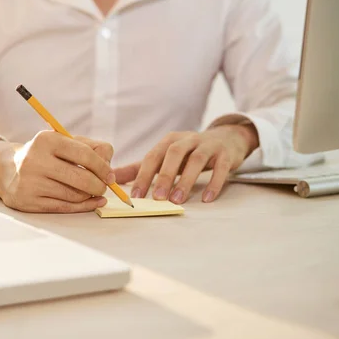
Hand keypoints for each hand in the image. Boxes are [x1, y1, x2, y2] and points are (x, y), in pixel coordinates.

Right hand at [0, 132, 114, 212]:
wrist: (8, 171)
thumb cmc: (45, 155)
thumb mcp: (64, 142)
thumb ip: (92, 148)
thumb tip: (110, 170)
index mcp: (46, 140)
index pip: (84, 155)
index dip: (103, 167)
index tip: (110, 175)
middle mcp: (35, 160)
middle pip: (82, 178)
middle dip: (99, 185)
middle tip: (104, 186)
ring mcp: (30, 182)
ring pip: (74, 195)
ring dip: (89, 195)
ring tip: (91, 191)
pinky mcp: (28, 201)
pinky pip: (64, 207)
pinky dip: (83, 206)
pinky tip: (92, 202)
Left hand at [115, 125, 258, 203]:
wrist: (226, 138)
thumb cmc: (189, 152)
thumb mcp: (165, 156)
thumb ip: (140, 168)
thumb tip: (113, 177)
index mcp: (169, 141)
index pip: (153, 156)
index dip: (144, 175)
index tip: (136, 196)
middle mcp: (188, 139)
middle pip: (173, 154)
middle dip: (165, 176)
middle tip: (157, 198)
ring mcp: (208, 145)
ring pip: (196, 159)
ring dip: (186, 180)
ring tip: (178, 200)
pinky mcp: (226, 154)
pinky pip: (221, 168)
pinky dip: (214, 182)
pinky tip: (207, 198)